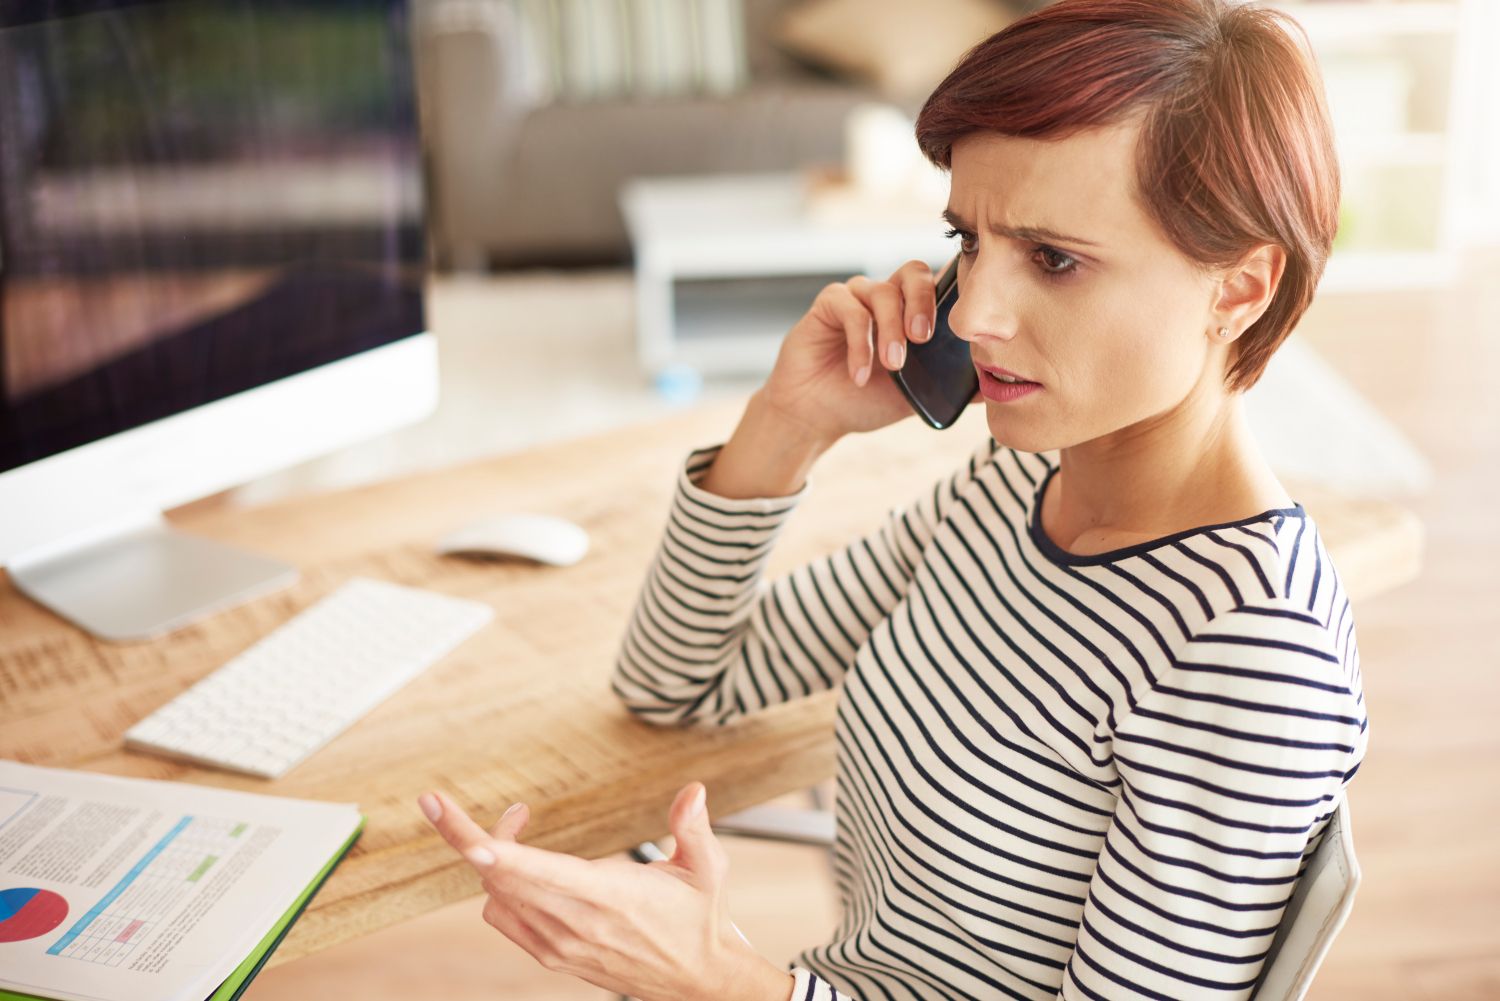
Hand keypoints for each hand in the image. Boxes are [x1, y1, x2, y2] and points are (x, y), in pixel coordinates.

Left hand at [417, 782, 793, 1000]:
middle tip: (462, 804)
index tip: (466, 835)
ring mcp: (559, 944)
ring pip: (498, 895)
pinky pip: (503, 917)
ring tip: (519, 822)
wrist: (695, 979)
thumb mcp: (708, 869)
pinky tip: (522, 865)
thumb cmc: (699, 918)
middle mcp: (576, 924)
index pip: (540, 873)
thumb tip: (694, 790)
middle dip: (466, 837)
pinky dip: (498, 886)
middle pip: (501, 879)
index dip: (498, 852)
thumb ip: (694, 828)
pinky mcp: (552, 956)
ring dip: (493, 855)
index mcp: (610, 897)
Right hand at [760, 258, 942, 443]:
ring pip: (883, 292)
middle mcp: (885, 297)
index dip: (953, 292)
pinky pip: (850, 309)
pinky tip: (859, 374)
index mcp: (910, 311)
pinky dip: (860, 343)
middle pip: (914, 272)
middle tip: (924, 338)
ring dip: (891, 330)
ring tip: (892, 366)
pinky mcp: (827, 305)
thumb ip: (947, 385)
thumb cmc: (865, 401)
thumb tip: (989, 385)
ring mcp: (856, 298)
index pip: (938, 283)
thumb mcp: (915, 395)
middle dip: (924, 302)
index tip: (960, 326)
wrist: (817, 417)